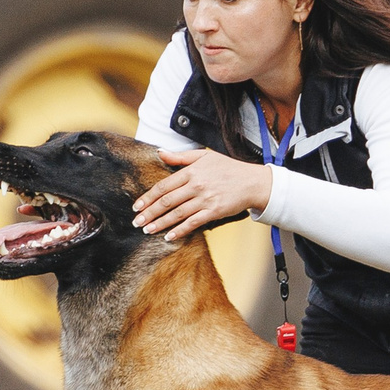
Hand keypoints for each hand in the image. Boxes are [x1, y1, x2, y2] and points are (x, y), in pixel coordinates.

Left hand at [133, 148, 273, 241]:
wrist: (253, 182)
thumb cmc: (228, 168)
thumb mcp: (204, 156)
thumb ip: (180, 157)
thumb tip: (159, 153)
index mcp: (191, 171)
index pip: (164, 186)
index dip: (148, 197)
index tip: (137, 206)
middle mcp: (196, 185)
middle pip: (167, 201)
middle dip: (149, 213)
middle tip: (136, 222)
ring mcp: (205, 200)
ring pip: (177, 214)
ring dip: (160, 223)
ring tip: (147, 230)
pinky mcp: (214, 212)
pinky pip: (193, 223)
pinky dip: (179, 231)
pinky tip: (168, 237)